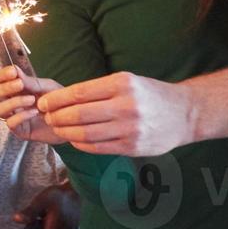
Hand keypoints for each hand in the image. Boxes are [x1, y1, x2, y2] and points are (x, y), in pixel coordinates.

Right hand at [0, 66, 67, 143]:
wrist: (72, 121)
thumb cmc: (58, 101)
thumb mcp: (46, 87)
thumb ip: (31, 82)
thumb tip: (14, 70)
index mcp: (13, 88)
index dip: (1, 75)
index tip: (13, 72)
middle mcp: (9, 102)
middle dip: (2, 89)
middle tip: (20, 84)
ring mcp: (12, 116)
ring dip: (14, 102)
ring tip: (32, 100)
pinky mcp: (19, 130)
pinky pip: (10, 123)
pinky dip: (21, 116)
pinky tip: (35, 112)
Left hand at [36, 71, 193, 155]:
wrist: (184, 113)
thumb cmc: (149, 94)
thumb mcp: (127, 81)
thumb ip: (98, 90)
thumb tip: (60, 99)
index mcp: (122, 84)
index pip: (78, 93)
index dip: (55, 100)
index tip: (43, 103)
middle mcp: (126, 106)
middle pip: (78, 114)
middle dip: (56, 117)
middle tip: (47, 117)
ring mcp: (130, 129)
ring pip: (85, 133)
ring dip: (65, 132)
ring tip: (57, 128)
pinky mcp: (133, 147)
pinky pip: (98, 147)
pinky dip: (81, 144)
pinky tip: (74, 139)